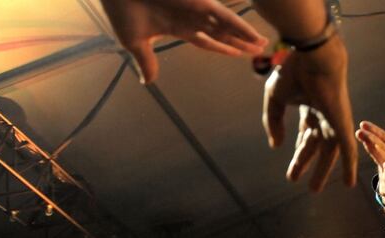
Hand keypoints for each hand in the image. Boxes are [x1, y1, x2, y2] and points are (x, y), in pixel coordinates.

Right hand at [100, 0, 267, 83]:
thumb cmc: (122, 9)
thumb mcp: (134, 42)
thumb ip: (146, 61)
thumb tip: (148, 82)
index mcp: (177, 26)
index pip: (205, 40)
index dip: (222, 48)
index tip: (236, 54)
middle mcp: (191, 17)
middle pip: (222, 33)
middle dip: (239, 42)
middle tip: (258, 52)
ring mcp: (197, 8)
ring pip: (229, 26)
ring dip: (246, 36)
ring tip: (263, 45)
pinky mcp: (201, 2)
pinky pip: (227, 17)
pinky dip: (242, 27)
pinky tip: (255, 37)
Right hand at [262, 35, 356, 191]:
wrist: (313, 58)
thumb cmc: (294, 72)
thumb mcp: (275, 99)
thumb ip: (273, 122)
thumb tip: (276, 145)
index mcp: (310, 108)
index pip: (305, 135)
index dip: (298, 153)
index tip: (292, 170)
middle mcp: (324, 116)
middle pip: (317, 146)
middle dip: (308, 165)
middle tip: (301, 183)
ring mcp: (335, 121)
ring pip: (330, 152)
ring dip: (322, 171)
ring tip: (314, 190)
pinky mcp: (343, 125)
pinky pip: (348, 150)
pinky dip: (349, 167)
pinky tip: (349, 183)